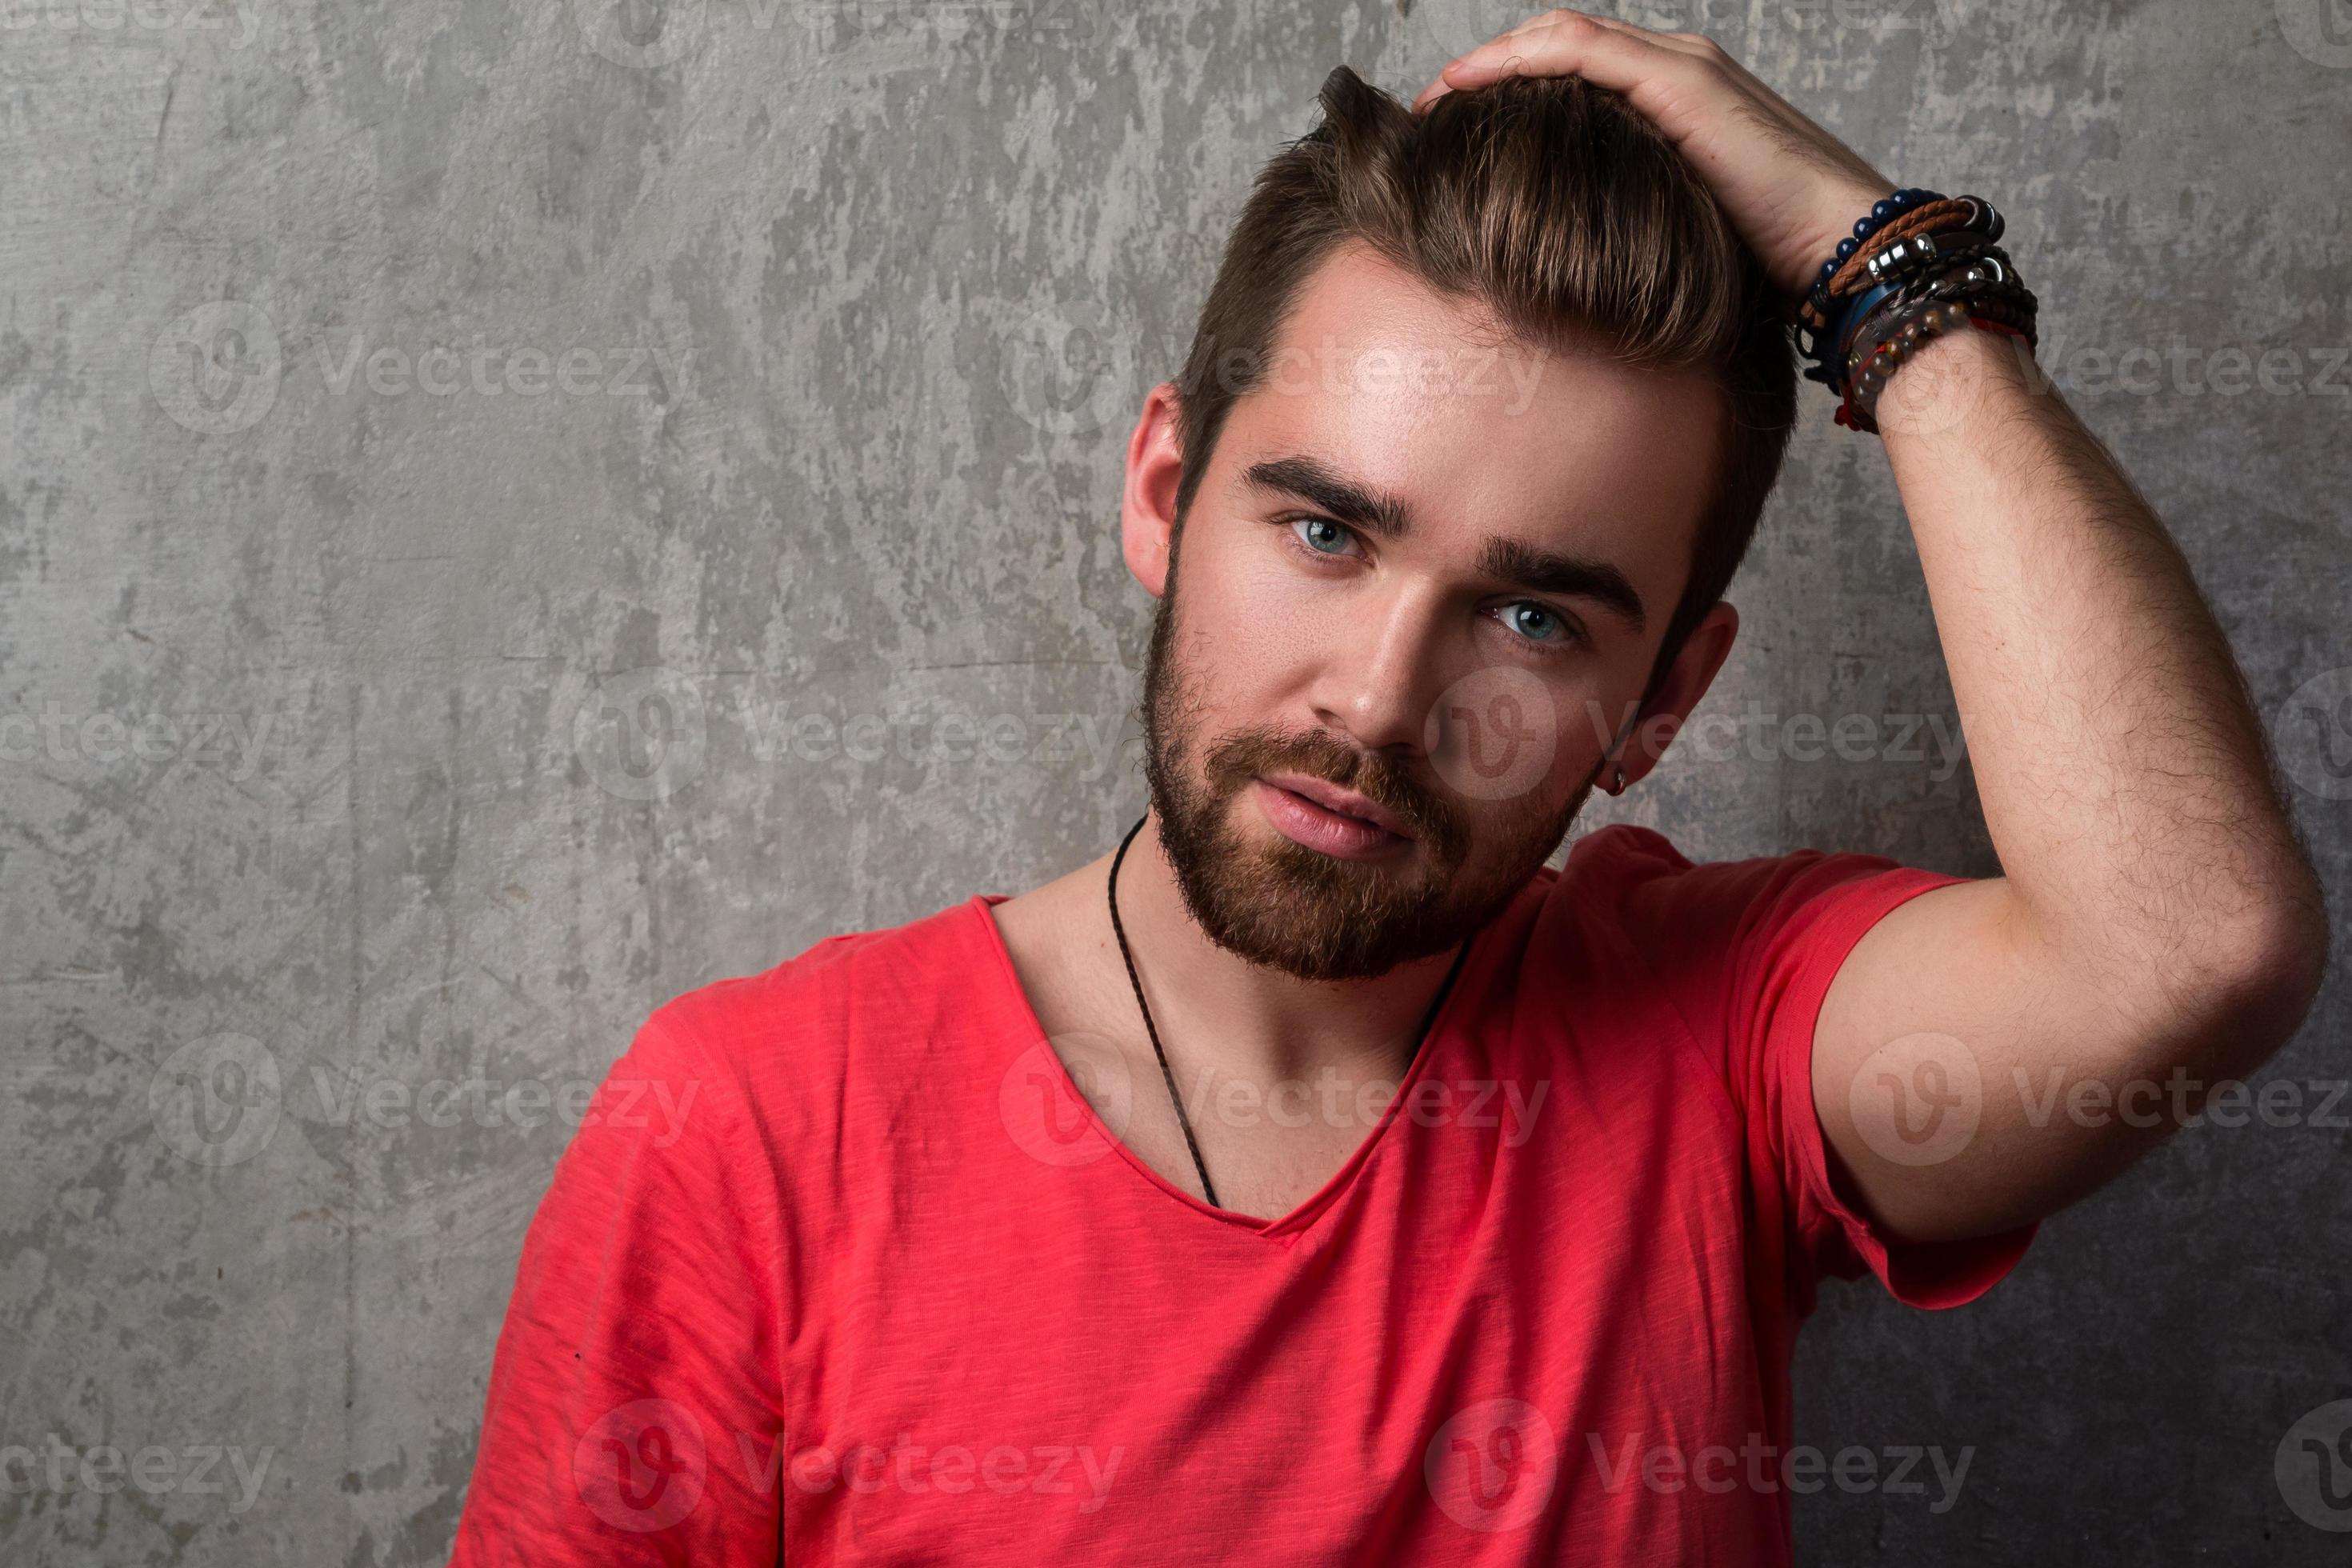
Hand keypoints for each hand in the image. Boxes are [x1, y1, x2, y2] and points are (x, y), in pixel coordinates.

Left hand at [1413, 10, 1896, 300]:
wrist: (1844, 253)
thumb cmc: (1773, 262)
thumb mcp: (1678, 235)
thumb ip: (1632, 224)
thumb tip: (1570, 270)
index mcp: (1677, 101)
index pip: (1578, 74)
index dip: (1512, 91)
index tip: (1454, 132)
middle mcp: (1678, 70)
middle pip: (1561, 47)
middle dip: (1490, 71)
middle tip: (1430, 112)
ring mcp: (1683, 69)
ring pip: (1563, 37)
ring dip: (1492, 61)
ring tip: (1436, 99)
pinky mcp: (1684, 84)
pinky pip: (1582, 51)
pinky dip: (1521, 59)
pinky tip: (1471, 83)